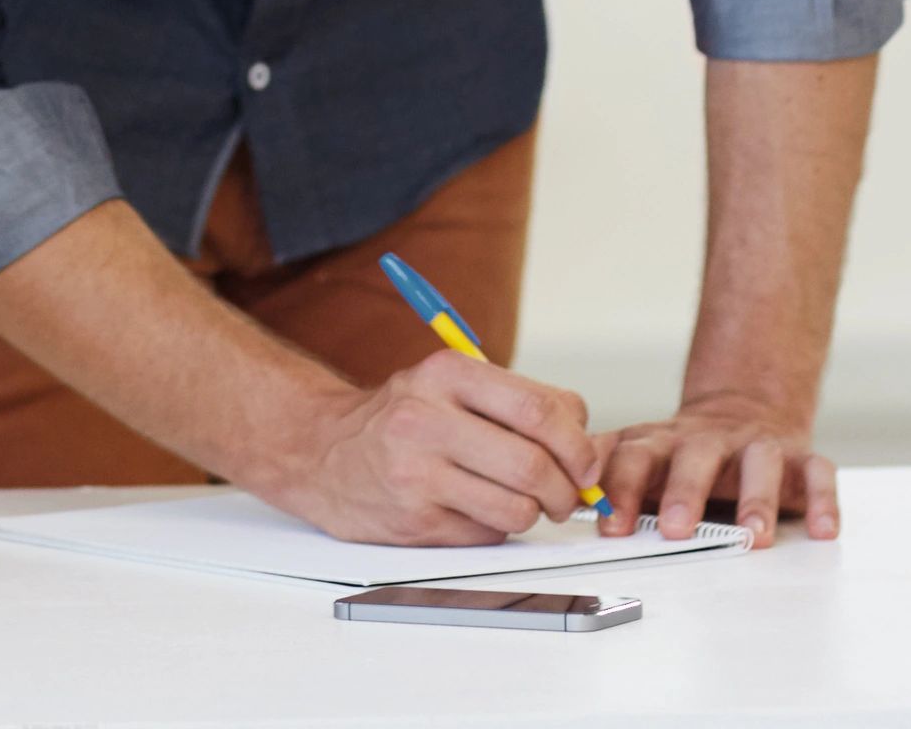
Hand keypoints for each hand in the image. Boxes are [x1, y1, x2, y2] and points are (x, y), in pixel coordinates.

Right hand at [263, 352, 600, 546]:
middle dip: (567, 488)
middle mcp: (428, 420)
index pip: (537, 409)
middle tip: (571, 495)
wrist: (322, 450)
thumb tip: (586, 440)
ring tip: (527, 502)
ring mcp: (416, 476)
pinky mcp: (410, 523)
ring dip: (536, 513)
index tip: (588, 460)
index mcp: (447, 373)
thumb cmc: (404, 414)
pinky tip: (481, 510)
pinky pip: (483, 536)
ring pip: (513, 509)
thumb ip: (519, 400)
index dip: (577, 442)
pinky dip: (498, 528)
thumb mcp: (453, 381)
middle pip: (530, 464)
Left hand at [593, 389, 837, 546]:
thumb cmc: (681, 452)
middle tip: (677, 528)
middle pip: (697, 457)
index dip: (623, 490)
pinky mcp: (800, 458)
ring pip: (760, 463)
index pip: (637, 458)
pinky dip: (823, 499)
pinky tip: (824, 529)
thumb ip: (600, 468)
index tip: (611, 526)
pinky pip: (817, 472)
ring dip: (757, 498)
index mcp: (664, 442)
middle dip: (686, 492)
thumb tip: (550, 490)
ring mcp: (757, 446)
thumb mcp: (637, 452)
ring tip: (755, 535)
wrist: (742, 409)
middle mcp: (710, 440)